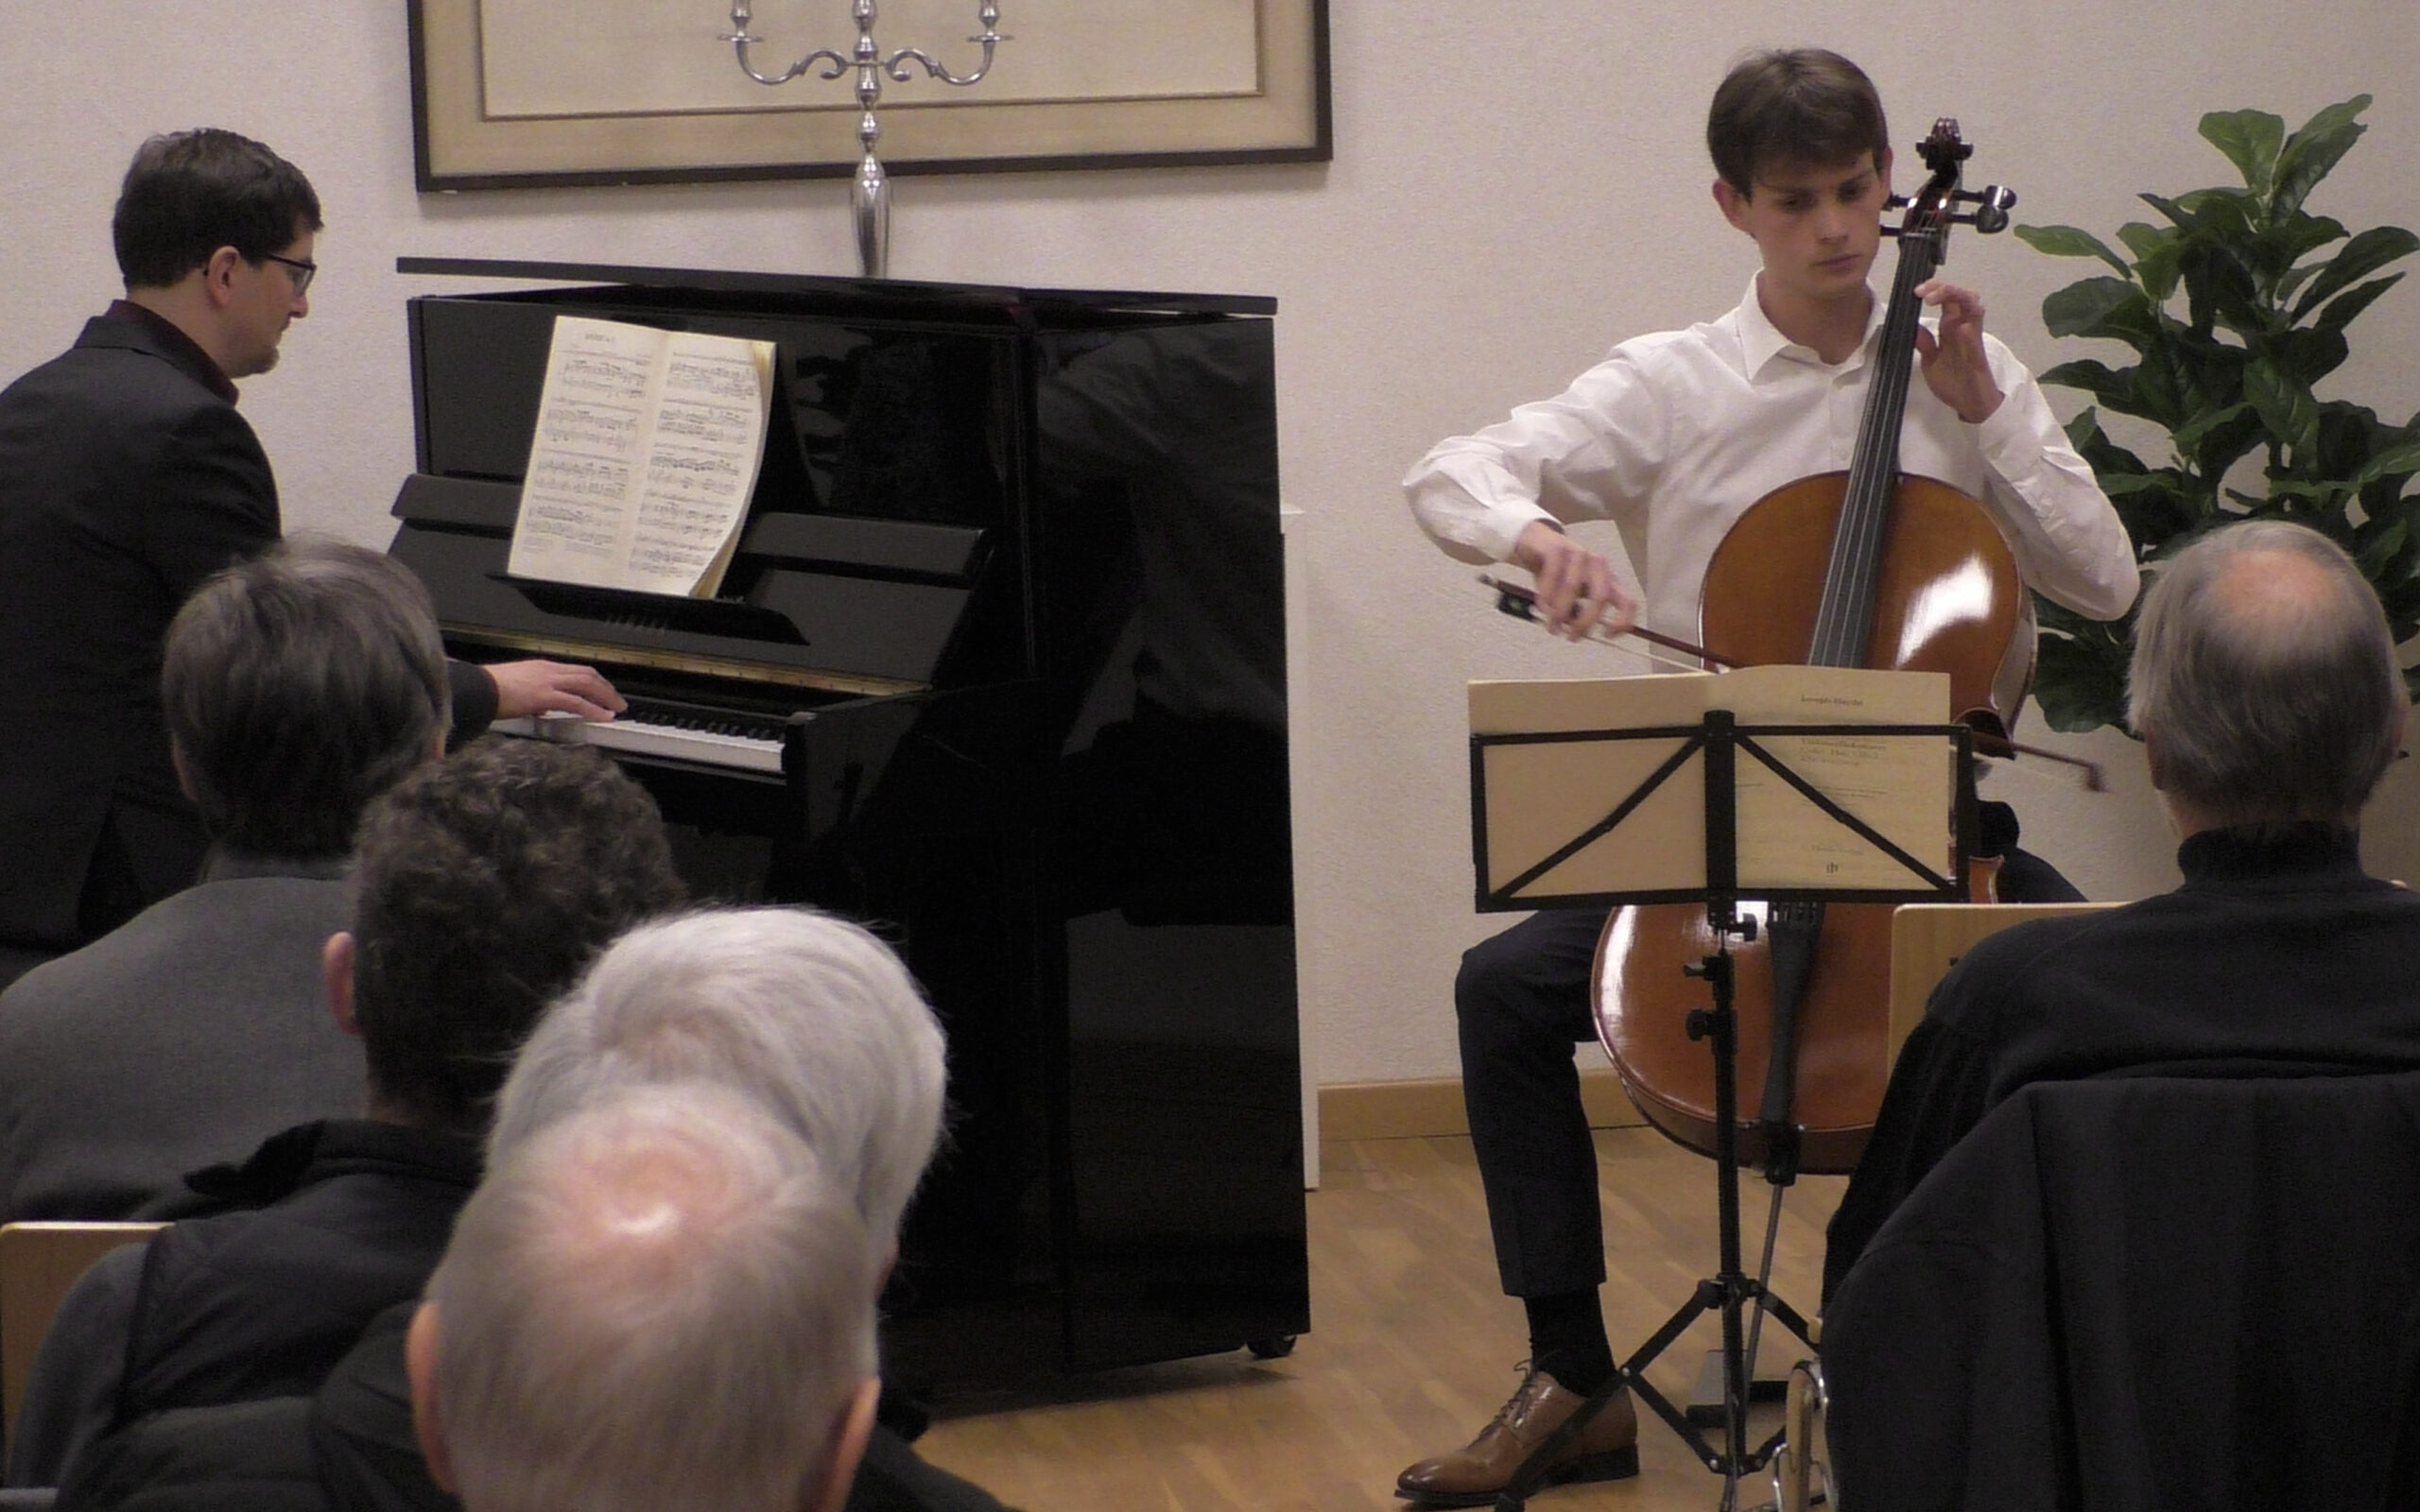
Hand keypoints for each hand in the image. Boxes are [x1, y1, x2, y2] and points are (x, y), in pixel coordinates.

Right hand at [486, 659, 625, 720]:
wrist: (477, 689)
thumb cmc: (490, 691)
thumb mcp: (518, 689)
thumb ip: (534, 697)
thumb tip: (543, 708)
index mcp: (542, 667)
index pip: (576, 670)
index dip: (594, 680)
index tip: (604, 690)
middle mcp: (548, 670)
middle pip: (587, 674)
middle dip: (606, 687)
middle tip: (618, 701)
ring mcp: (548, 681)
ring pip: (586, 685)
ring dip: (605, 697)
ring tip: (617, 709)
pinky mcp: (544, 696)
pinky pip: (575, 702)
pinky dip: (593, 709)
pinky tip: (604, 717)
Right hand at [1511, 520, 1635, 640]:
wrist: (1535, 542)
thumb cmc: (1556, 573)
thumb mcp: (1570, 596)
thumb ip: (1576, 612)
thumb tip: (1575, 630)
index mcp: (1607, 580)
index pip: (1627, 602)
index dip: (1623, 622)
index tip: (1606, 636)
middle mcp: (1598, 566)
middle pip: (1601, 596)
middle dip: (1585, 621)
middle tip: (1571, 636)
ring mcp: (1579, 554)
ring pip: (1572, 588)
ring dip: (1559, 612)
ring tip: (1551, 625)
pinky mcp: (1557, 549)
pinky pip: (1552, 576)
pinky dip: (1545, 595)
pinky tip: (1541, 605)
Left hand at [1912, 279, 2003, 423]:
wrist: (1970, 404)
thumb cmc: (1953, 382)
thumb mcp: (1930, 362)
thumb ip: (1924, 343)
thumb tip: (1913, 326)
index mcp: (1950, 327)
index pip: (1945, 298)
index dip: (1932, 288)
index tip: (1914, 292)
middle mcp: (1962, 326)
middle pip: (1960, 295)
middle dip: (1942, 286)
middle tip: (1921, 291)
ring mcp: (1971, 337)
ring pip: (1973, 305)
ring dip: (1955, 296)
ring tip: (1933, 298)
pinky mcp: (1977, 353)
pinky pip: (1975, 335)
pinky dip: (1968, 327)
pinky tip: (1957, 325)